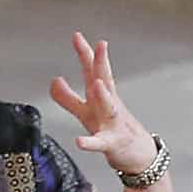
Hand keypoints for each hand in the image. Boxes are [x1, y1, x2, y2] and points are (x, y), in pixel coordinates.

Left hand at [46, 33, 158, 180]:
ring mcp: (112, 123)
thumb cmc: (113, 131)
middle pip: (105, 81)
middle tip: (100, 45)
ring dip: (104, 96)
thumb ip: (67, 97)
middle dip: (102, 63)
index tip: (77, 36)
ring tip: (97, 84)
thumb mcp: (86, 112)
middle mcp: (108, 106)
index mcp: (101, 97)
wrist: (139, 155)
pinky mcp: (112, 143)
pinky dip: (90, 142)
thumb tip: (53, 81)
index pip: (93, 71)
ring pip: (108, 107)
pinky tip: (79, 142)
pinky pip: (100, 143)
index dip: (85, 54)